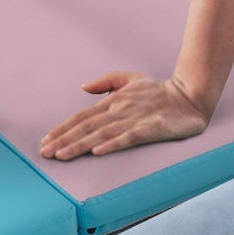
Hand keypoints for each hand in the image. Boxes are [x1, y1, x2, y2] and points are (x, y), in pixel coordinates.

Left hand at [39, 72, 210, 159]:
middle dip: (64, 139)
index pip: (82, 116)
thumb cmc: (158, 91)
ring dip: (80, 145)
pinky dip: (111, 144)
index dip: (63, 129)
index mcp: (114, 99)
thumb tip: (83, 87)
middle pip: (87, 126)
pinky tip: (97, 152)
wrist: (189, 97)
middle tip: (44, 153)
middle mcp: (120, 109)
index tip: (45, 141)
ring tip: (61, 155)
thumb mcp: (130, 79)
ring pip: (101, 134)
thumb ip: (106, 82)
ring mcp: (134, 118)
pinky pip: (128, 137)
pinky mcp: (150, 129)